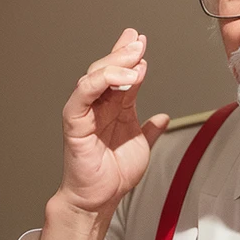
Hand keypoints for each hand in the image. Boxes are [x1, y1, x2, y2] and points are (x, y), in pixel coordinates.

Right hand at [59, 27, 169, 217]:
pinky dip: (100, 83)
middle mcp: (98, 106)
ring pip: (95, 77)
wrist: (99, 198)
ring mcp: (85, 112)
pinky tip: (120, 78)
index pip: (122, 75)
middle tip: (138, 41)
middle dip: (123, 53)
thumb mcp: (141, 146)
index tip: (140, 40)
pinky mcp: (75, 122)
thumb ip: (151, 129)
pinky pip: (82, 96)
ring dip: (115, 64)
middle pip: (108, 70)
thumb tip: (164, 116)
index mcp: (113, 108)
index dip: (130, 57)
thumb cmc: (114, 174)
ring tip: (135, 58)